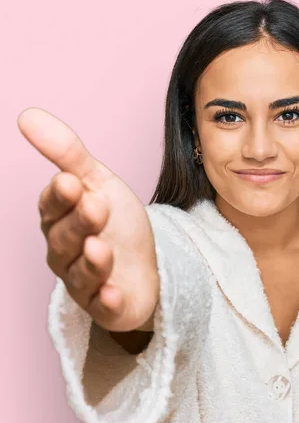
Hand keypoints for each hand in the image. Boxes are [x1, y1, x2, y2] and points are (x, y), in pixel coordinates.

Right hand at [18, 108, 158, 331]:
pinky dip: (106, 301)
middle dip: (80, 222)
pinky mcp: (107, 306)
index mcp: (60, 220)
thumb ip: (68, 154)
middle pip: (66, 238)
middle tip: (97, 206)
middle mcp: (65, 252)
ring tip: (101, 248)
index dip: (61, 197)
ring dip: (91, 261)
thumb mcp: (99, 183)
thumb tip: (27, 115)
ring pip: (81, 273)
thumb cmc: (117, 224)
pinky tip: (113, 293)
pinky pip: (102, 307)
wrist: (147, 263)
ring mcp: (85, 282)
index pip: (53, 207)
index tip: (72, 182)